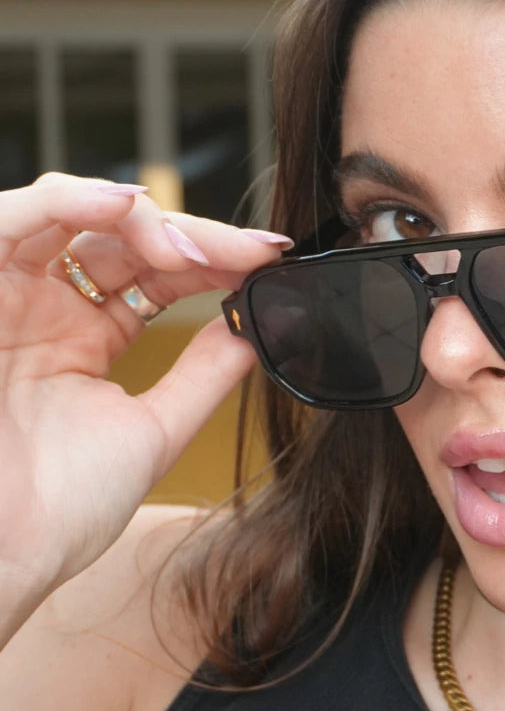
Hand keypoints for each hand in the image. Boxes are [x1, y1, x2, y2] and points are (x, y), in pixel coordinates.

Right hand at [0, 173, 291, 604]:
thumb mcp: (152, 431)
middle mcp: (40, 307)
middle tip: (250, 253)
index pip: (155, 273)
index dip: (214, 260)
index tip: (272, 262)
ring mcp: (3, 295)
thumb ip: (204, 375)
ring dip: (139, 217)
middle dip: (192, 236)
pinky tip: (127, 207)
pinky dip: (68, 200)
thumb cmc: (59, 510)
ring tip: (192, 248)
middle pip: (122, 237)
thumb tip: (258, 326)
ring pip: (70, 212)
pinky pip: (11, 220)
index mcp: (81, 338)